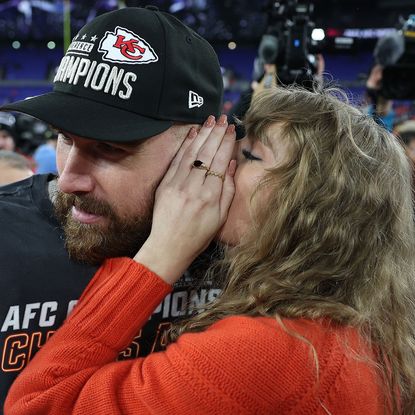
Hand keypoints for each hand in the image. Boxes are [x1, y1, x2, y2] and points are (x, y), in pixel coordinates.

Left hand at [134, 115, 235, 283]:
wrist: (168, 247)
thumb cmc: (198, 236)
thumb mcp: (221, 218)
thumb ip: (228, 191)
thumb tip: (231, 165)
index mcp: (211, 197)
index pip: (220, 162)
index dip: (226, 143)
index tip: (231, 130)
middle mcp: (194, 188)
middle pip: (207, 154)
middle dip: (216, 133)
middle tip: (222, 118)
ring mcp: (177, 185)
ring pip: (192, 153)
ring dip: (202, 134)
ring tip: (210, 120)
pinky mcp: (165, 185)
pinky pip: (176, 160)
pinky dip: (185, 144)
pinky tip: (192, 132)